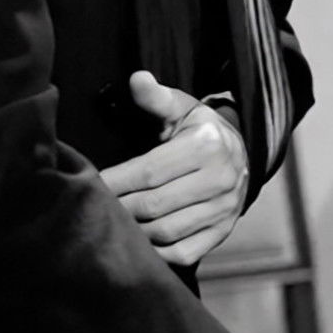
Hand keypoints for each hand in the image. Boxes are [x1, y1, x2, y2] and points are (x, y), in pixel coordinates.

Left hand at [100, 70, 249, 267]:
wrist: (240, 153)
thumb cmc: (198, 129)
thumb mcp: (180, 108)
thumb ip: (155, 98)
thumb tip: (136, 79)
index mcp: (207, 145)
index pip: (148, 172)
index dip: (115, 181)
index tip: (91, 184)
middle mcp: (221, 179)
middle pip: (154, 205)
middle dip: (119, 208)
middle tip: (96, 207)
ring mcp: (224, 210)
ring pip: (166, 232)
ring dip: (134, 231)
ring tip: (114, 222)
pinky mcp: (223, 232)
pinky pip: (184, 252)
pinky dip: (158, 253)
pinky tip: (140, 241)